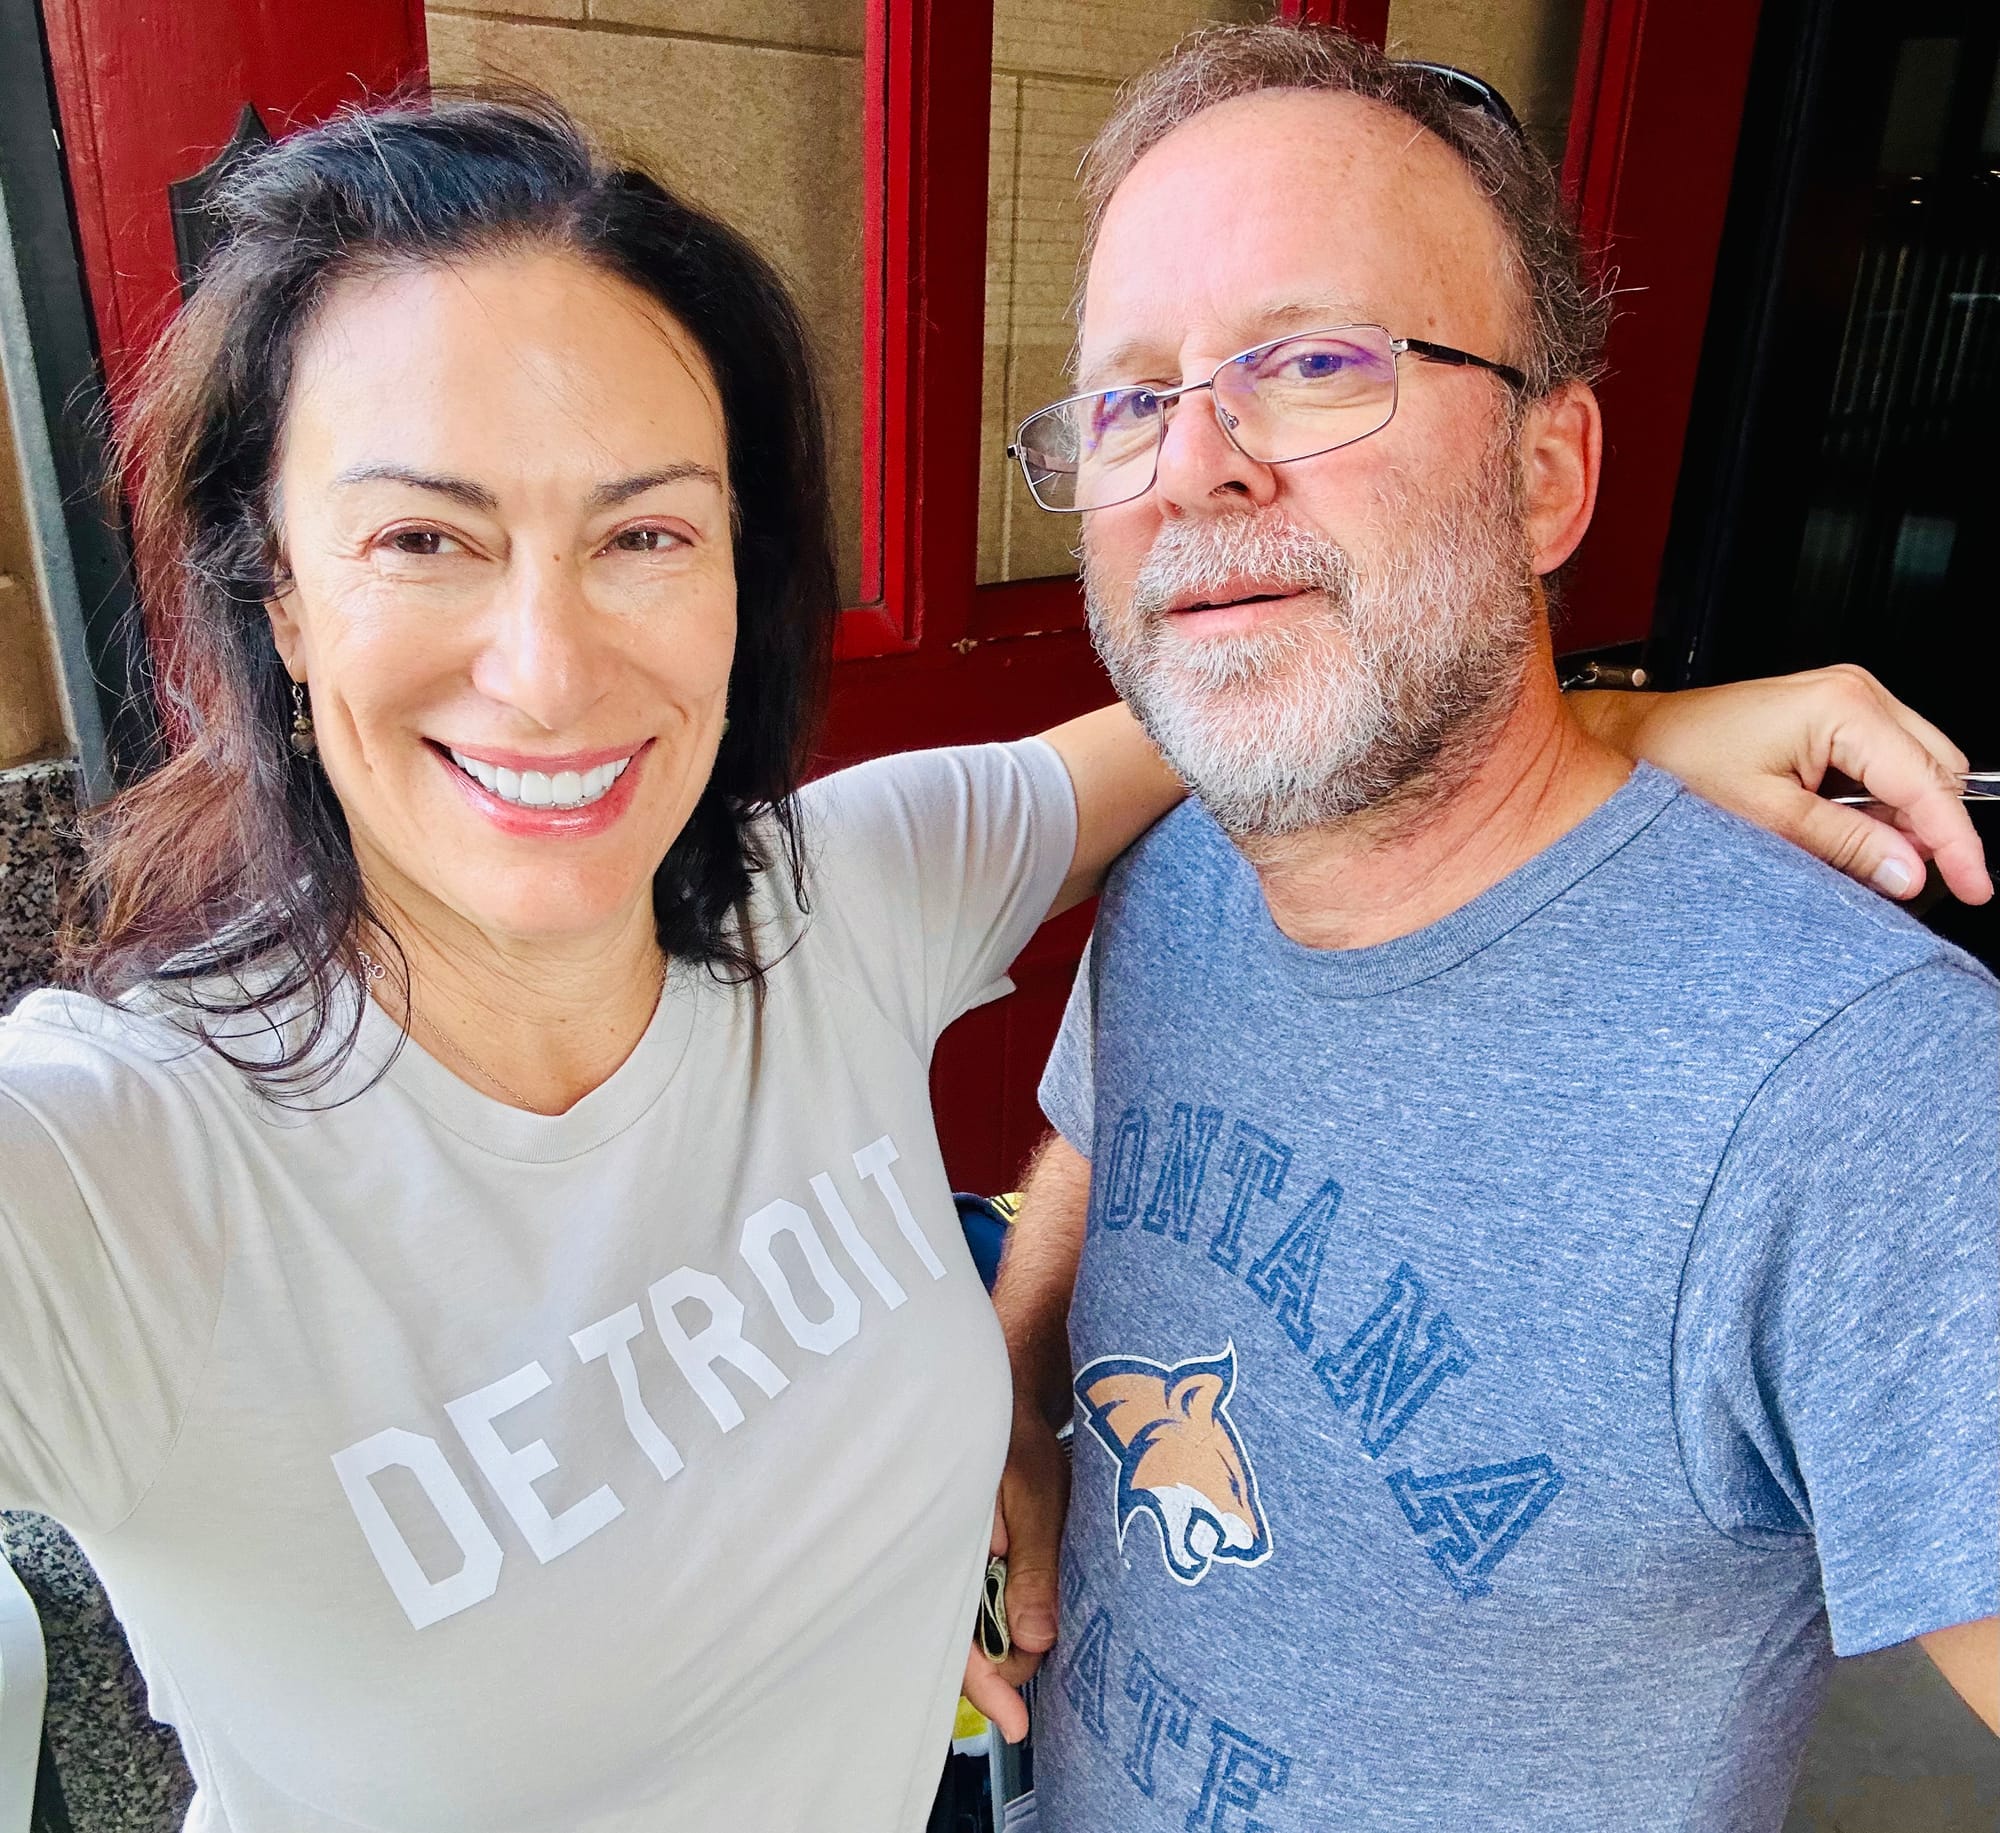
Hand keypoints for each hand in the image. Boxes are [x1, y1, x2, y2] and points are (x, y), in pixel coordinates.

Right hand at [960, 1402, 1070, 1743]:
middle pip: (967, 1642)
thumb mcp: (1036, 1494)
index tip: (1015, 1724)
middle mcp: (942, 1562)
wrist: (1002, 1391)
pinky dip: (1008, 1607)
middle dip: (1007, 1661)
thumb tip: (1036, 1641)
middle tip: (1048, 1651)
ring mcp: (955, 1560)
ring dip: (1010, 1629)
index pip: (956, 1639)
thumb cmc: (1015, 1433)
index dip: (987, 1686)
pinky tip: (1030, 1602)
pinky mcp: (970, 1554)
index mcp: (946, 1551)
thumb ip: (1034, 1568)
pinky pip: (984, 1597)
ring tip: (1045, 1606)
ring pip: (978, 1622)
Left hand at [1575, 666, 1991, 904]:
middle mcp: (1855, 693)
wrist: (1636, 741)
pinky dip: (1876, 806)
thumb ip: (1844, 844)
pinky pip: (1885, 767)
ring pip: (1917, 772)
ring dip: (1900, 820)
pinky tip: (1837, 829)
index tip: (1975, 886)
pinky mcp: (1835, 716)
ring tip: (1847, 851)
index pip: (1930, 784)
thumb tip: (1910, 872)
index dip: (1957, 843)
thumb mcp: (1764, 816)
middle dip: (1929, 831)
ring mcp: (1848, 700)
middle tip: (1897, 879)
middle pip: (1937, 773)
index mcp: (1844, 706)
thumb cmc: (1679, 763)